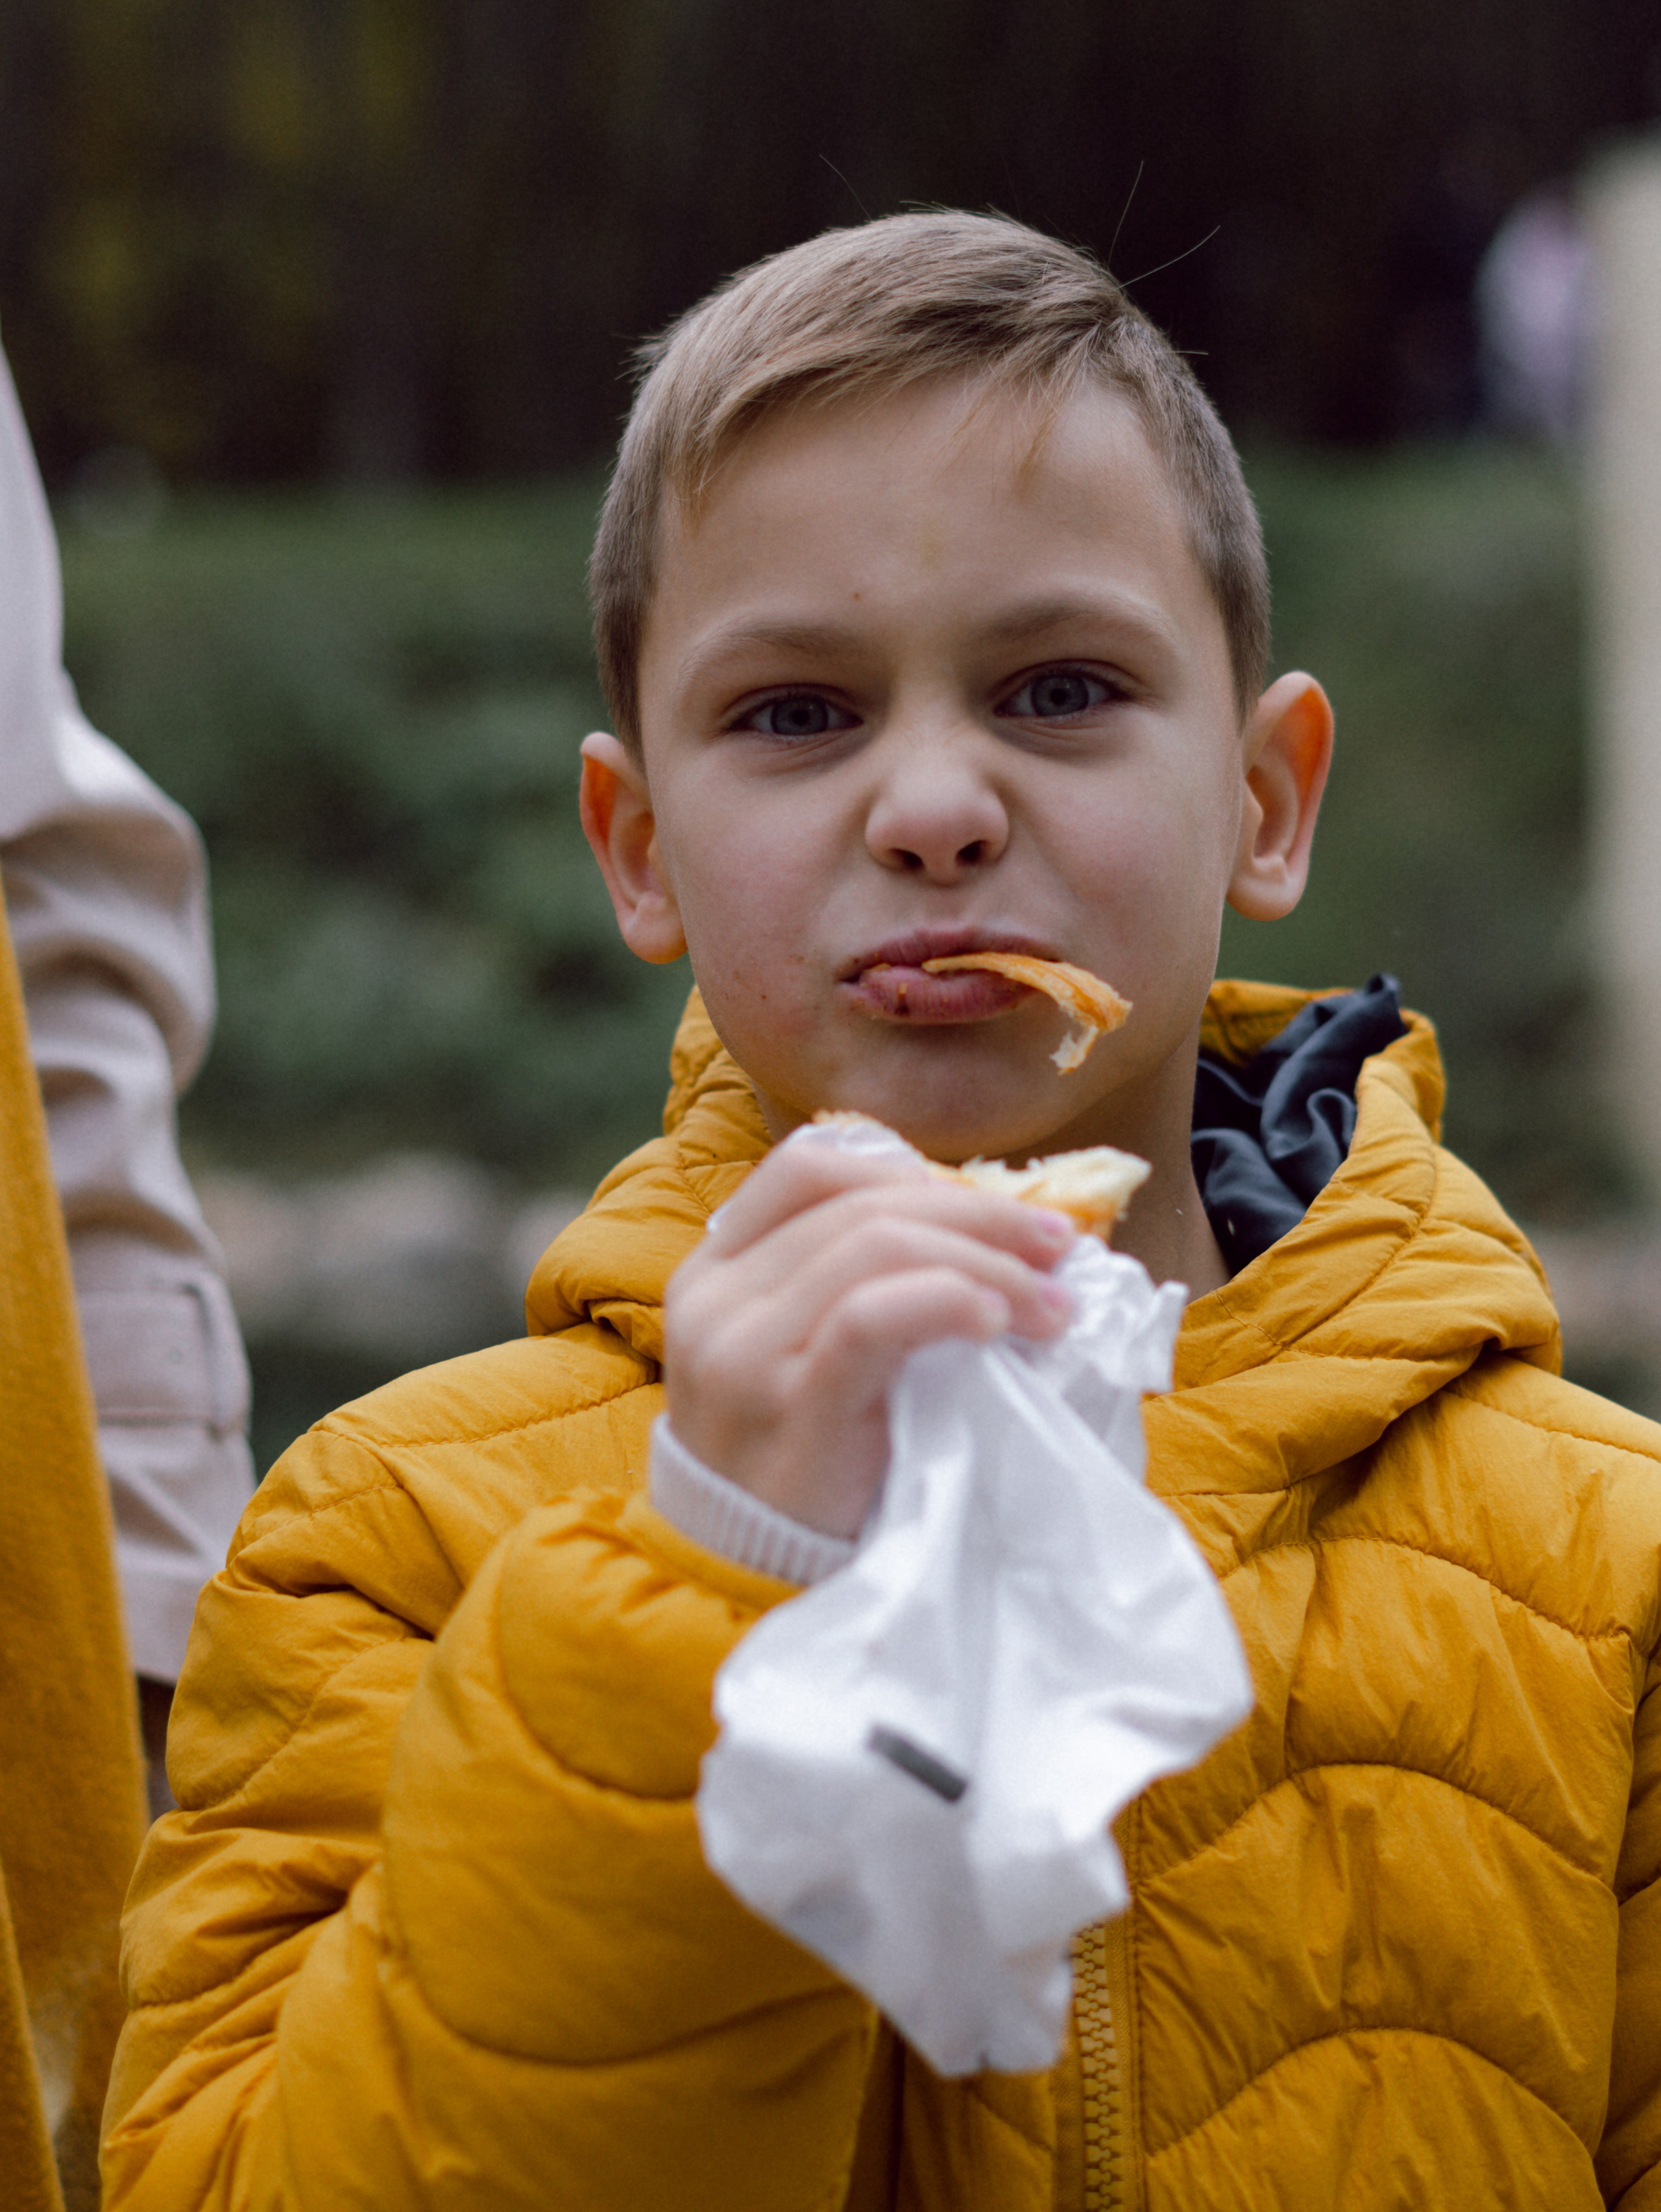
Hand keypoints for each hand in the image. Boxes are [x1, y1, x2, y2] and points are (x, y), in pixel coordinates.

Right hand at [663, 1140, 1074, 1539]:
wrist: (749, 1590)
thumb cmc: (805, 1469)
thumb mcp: (808, 1358)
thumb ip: (860, 1287)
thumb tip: (991, 1231)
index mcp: (717, 1270)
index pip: (809, 1168)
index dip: (912, 1171)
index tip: (995, 1208)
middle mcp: (718, 1299)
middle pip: (863, 1206)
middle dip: (979, 1215)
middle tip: (1060, 1246)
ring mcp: (742, 1352)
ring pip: (876, 1247)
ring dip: (988, 1262)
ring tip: (1053, 1304)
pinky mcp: (789, 1408)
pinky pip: (873, 1317)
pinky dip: (949, 1299)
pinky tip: (999, 1322)